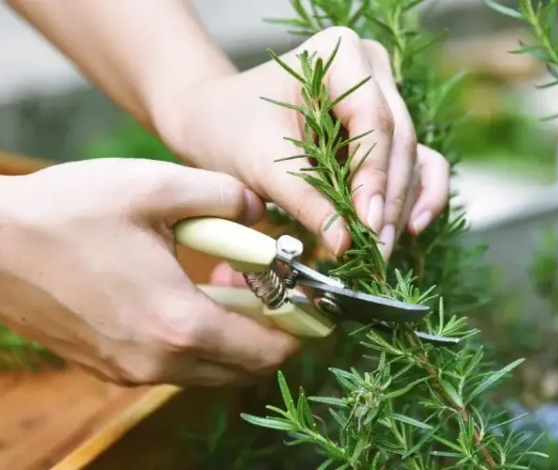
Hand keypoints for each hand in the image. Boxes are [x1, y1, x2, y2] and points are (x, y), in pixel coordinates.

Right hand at [0, 159, 298, 385]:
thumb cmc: (68, 212)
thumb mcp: (157, 188)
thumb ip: (225, 197)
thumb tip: (260, 210)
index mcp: (179, 322)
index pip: (267, 349)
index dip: (301, 330)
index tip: (315, 308)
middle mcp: (159, 361)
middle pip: (245, 367)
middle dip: (271, 333)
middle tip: (274, 290)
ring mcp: (132, 370)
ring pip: (212, 368)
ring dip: (234, 335)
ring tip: (231, 283)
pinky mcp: (111, 367)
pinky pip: (177, 364)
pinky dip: (199, 338)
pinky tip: (188, 294)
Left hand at [154, 27, 449, 259]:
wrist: (217, 121)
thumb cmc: (231, 130)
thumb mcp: (263, 165)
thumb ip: (306, 202)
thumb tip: (345, 244)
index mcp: (339, 55)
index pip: (372, 119)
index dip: (374, 175)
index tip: (368, 223)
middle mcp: (372, 70)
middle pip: (398, 141)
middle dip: (387, 200)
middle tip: (377, 250)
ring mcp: (383, 98)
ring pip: (411, 156)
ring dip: (400, 206)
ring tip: (382, 250)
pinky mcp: (385, 130)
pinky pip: (416, 161)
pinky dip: (416, 195)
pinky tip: (410, 228)